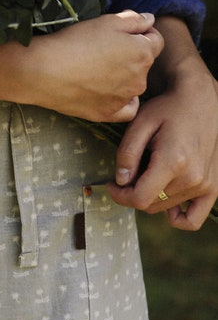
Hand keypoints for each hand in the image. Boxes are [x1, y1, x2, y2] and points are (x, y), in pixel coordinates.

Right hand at [26, 10, 164, 122]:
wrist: (43, 72)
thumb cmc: (74, 42)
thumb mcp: (107, 21)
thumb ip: (134, 19)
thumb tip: (149, 20)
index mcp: (144, 52)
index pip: (156, 40)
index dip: (140, 34)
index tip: (121, 34)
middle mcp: (140, 78)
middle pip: (144, 64)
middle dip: (132, 56)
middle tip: (104, 51)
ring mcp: (124, 99)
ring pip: (134, 85)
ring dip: (124, 77)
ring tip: (98, 71)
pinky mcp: (107, 114)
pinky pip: (126, 109)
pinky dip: (122, 101)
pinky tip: (108, 93)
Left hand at [107, 17, 217, 230]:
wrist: (201, 100)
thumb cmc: (167, 109)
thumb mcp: (139, 124)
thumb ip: (126, 154)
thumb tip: (121, 181)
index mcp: (173, 162)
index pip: (139, 199)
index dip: (119, 196)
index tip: (112, 183)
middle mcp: (193, 177)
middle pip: (150, 205)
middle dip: (132, 193)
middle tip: (130, 173)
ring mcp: (206, 184)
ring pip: (164, 208)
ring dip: (151, 196)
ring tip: (149, 172)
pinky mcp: (214, 187)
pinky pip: (193, 219)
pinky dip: (176, 216)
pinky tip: (166, 200)